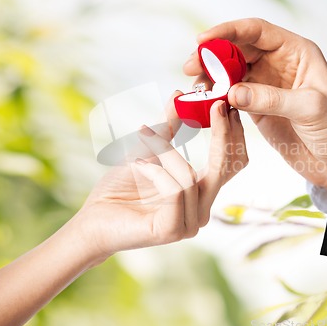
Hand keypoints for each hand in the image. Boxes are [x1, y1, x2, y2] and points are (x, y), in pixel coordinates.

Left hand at [69, 97, 247, 262]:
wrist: (93, 220)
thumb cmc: (119, 188)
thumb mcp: (148, 150)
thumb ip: (168, 127)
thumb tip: (179, 95)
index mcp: (202, 193)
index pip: (232, 164)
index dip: (234, 135)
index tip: (226, 104)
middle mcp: (201, 210)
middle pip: (224, 169)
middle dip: (222, 135)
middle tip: (215, 105)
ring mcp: (189, 224)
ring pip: (190, 176)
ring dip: (164, 152)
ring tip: (143, 138)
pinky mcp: (172, 230)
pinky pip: (175, 190)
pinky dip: (154, 170)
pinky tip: (138, 165)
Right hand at [184, 18, 326, 207]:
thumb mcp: (310, 108)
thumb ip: (271, 98)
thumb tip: (232, 93)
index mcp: (296, 52)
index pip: (257, 32)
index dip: (228, 31)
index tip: (203, 39)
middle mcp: (278, 64)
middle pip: (238, 50)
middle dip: (212, 55)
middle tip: (190, 67)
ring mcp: (266, 86)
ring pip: (230, 72)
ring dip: (211, 78)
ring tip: (195, 88)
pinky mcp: (257, 107)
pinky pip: (231, 96)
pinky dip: (216, 98)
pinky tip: (204, 102)